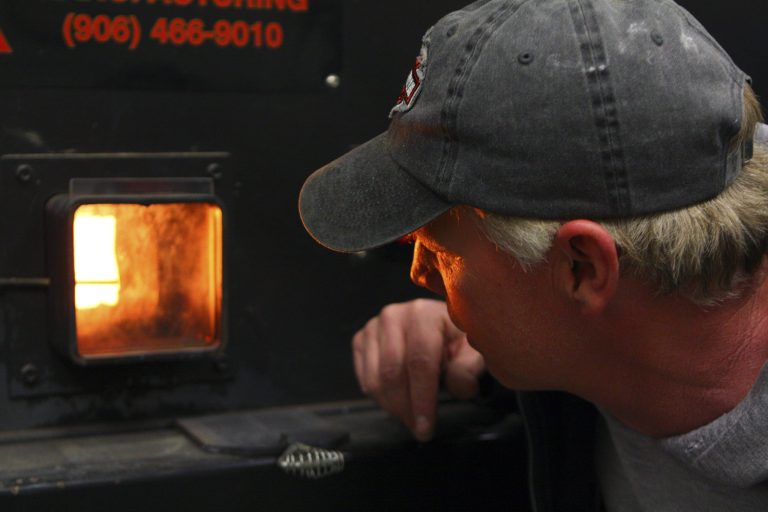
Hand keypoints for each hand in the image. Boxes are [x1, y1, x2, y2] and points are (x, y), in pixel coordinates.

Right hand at [352, 299, 484, 440]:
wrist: (440, 328)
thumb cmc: (458, 341)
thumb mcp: (473, 353)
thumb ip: (469, 368)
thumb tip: (460, 386)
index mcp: (423, 315)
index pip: (419, 363)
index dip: (422, 399)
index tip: (426, 427)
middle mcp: (393, 316)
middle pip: (392, 373)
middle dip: (406, 409)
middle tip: (420, 429)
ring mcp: (373, 327)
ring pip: (375, 380)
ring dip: (393, 407)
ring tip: (411, 417)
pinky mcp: (361, 340)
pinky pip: (365, 379)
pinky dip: (380, 398)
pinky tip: (399, 401)